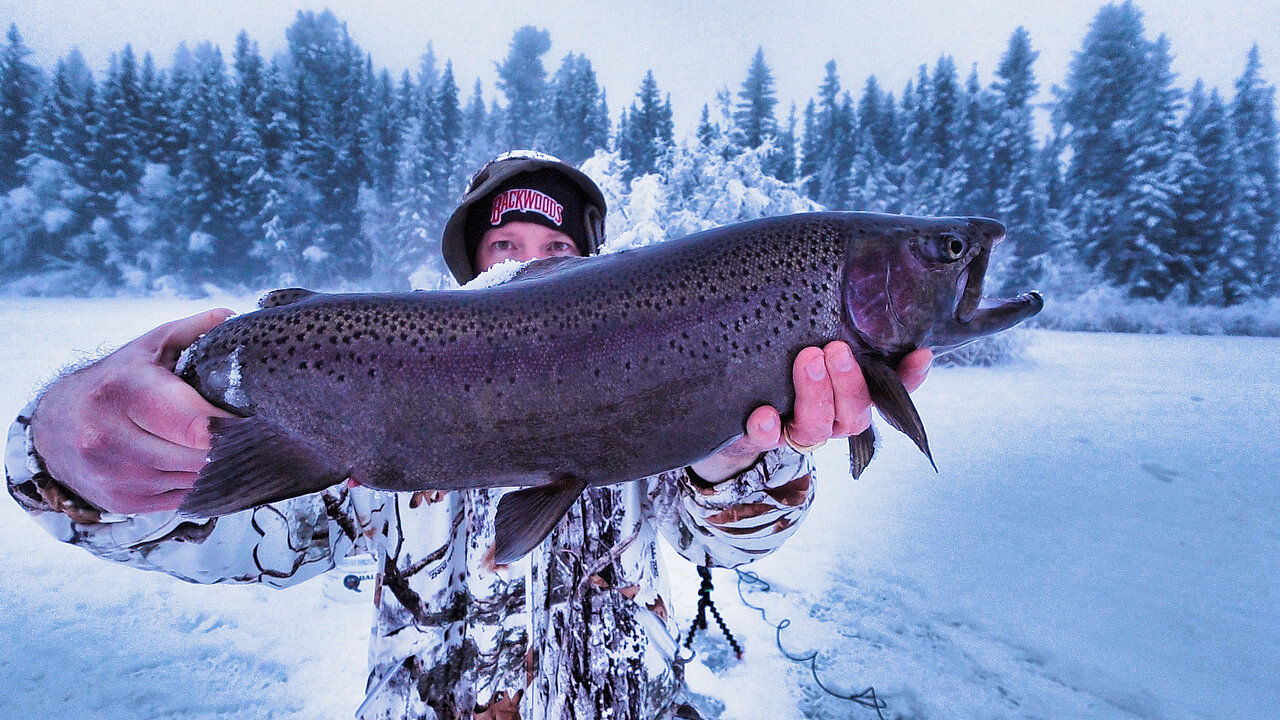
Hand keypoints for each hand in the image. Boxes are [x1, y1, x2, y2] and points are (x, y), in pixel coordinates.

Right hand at [30, 309, 235, 513]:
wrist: (54, 426)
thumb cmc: (115, 381)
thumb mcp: (149, 348)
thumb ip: (193, 330)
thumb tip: (232, 316)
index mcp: (124, 391)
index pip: (195, 423)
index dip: (233, 425)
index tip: (257, 419)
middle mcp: (111, 437)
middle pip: (200, 456)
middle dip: (229, 446)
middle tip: (249, 434)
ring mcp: (114, 475)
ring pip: (194, 480)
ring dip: (214, 466)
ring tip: (219, 446)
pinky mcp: (120, 501)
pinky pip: (181, 498)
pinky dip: (195, 482)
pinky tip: (193, 463)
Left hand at [688, 342, 931, 482]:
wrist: (730, 405)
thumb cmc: (781, 358)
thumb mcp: (807, 334)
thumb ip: (831, 318)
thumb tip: (847, 268)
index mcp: (850, 393)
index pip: (891, 390)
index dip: (909, 377)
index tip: (920, 352)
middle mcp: (830, 416)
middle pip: (855, 412)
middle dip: (849, 381)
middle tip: (836, 348)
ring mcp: (796, 429)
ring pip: (819, 427)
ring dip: (816, 394)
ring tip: (808, 359)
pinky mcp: (761, 437)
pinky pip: (767, 439)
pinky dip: (767, 428)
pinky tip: (763, 414)